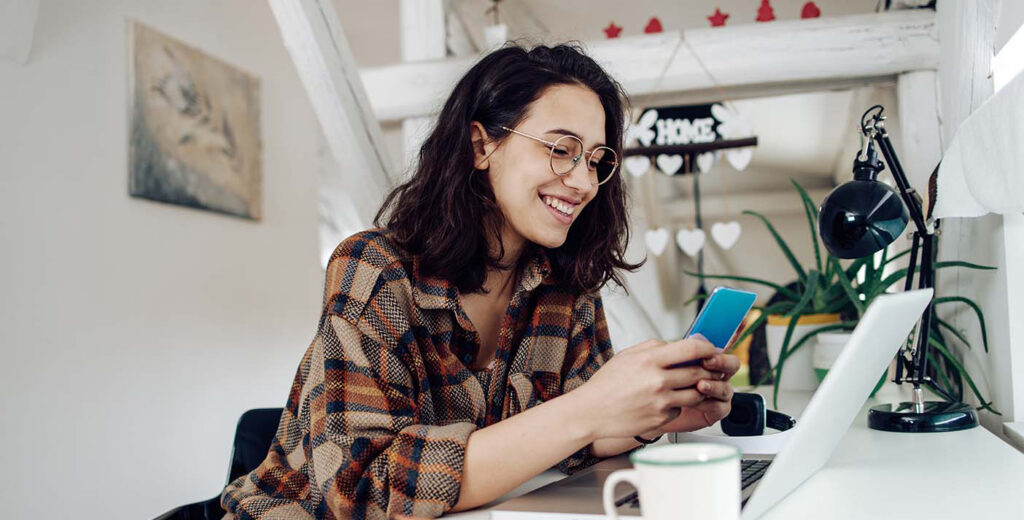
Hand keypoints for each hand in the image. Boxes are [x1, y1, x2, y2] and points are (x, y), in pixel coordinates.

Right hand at [573, 336, 721, 439]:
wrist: (590, 412)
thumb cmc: (607, 383)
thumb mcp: (627, 355)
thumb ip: (654, 347)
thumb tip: (679, 344)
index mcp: (649, 360)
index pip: (691, 350)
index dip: (707, 349)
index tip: (710, 351)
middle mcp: (657, 381)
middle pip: (698, 373)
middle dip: (705, 371)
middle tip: (705, 370)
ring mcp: (660, 402)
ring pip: (695, 394)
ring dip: (696, 389)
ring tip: (685, 385)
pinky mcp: (660, 419)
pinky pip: (680, 409)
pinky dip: (677, 405)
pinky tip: (662, 402)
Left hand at [653, 352, 739, 433]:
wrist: (648, 410)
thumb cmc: (655, 385)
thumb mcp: (663, 363)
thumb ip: (681, 350)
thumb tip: (696, 335)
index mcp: (704, 359)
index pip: (719, 350)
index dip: (715, 350)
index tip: (706, 352)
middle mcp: (713, 375)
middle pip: (731, 365)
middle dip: (721, 363)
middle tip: (707, 363)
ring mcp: (715, 394)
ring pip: (727, 388)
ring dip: (714, 386)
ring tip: (700, 385)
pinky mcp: (713, 411)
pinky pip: (721, 407)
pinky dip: (709, 404)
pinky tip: (694, 403)